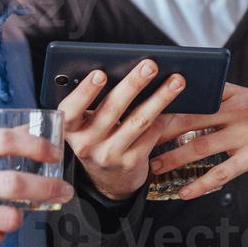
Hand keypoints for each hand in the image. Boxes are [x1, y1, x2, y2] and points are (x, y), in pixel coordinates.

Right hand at [58, 60, 183, 200]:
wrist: (109, 180)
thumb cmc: (98, 139)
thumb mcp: (85, 125)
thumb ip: (93, 103)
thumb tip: (119, 68)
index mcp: (71, 129)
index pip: (71, 110)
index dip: (85, 92)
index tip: (100, 74)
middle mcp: (87, 144)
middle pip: (112, 109)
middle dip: (133, 84)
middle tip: (150, 66)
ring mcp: (110, 155)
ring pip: (138, 121)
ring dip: (160, 98)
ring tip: (176, 81)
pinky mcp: (131, 162)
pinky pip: (152, 134)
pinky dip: (165, 116)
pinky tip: (176, 104)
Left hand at [148, 83, 247, 199]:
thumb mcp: (242, 96)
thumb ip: (213, 95)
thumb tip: (173, 99)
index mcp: (231, 93)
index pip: (193, 94)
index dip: (166, 101)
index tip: (141, 108)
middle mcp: (237, 111)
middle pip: (191, 120)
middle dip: (161, 131)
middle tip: (137, 139)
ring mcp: (245, 135)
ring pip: (201, 148)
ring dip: (173, 159)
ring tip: (152, 167)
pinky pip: (221, 174)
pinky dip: (200, 185)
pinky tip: (183, 192)